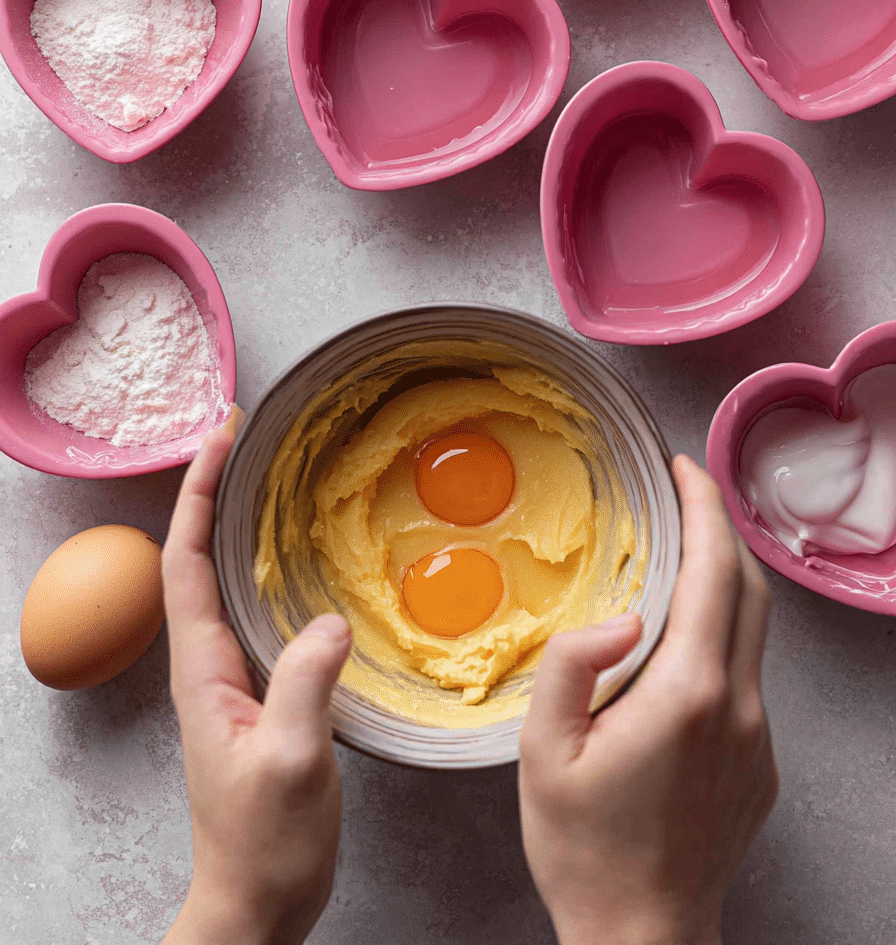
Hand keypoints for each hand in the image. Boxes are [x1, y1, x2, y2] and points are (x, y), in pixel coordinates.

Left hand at [161, 411, 351, 944]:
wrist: (255, 902)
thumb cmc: (265, 843)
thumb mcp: (291, 763)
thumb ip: (306, 687)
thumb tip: (330, 622)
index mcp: (204, 670)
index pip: (185, 562)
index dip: (197, 495)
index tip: (219, 439)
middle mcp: (209, 664)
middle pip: (197, 557)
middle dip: (211, 491)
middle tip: (241, 436)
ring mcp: (232, 679)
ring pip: (224, 579)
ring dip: (235, 522)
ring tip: (263, 476)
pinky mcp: (259, 694)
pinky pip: (255, 610)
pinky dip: (267, 566)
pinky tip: (297, 560)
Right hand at [519, 454, 777, 944]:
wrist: (642, 935)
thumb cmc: (584, 848)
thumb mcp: (545, 752)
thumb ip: (573, 666)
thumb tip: (621, 614)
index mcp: (686, 693)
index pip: (713, 574)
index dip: (704, 509)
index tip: (686, 469)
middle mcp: (737, 707)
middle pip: (749, 590)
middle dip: (721, 528)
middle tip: (685, 492)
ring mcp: (756, 737)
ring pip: (754, 631)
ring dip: (724, 579)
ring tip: (679, 553)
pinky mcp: (759, 762)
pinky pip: (747, 675)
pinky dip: (723, 633)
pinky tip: (681, 639)